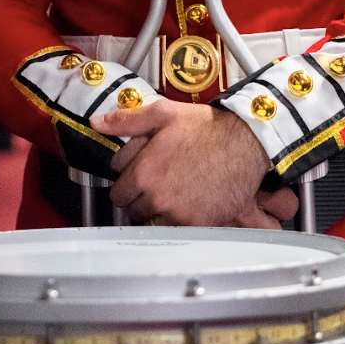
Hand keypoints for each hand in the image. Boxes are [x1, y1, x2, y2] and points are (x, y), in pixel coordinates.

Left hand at [91, 98, 268, 226]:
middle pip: (132, 211)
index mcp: (144, 172)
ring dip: (156, 212)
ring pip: (153, 223)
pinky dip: (179, 221)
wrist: (247, 143)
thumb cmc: (207, 127)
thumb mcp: (163, 113)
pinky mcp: (199, 223)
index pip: (117, 192)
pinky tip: (187, 203)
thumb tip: (97, 123)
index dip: (125, 183)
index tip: (135, 177)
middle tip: (153, 185)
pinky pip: (177, 230)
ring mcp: (179, 213)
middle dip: (138, 198)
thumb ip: (126, 121)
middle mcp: (158, 197)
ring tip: (170, 195)